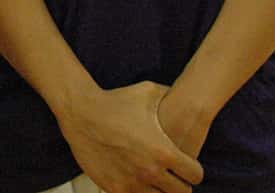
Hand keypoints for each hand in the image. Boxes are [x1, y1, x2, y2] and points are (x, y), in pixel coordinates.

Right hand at [57, 81, 202, 192]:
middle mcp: (151, 171)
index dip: (192, 169)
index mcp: (164, 151)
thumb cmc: (114, 100)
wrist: (80, 111)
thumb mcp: (147, 92)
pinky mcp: (115, 189)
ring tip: (152, 176)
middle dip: (179, 183)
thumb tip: (185, 95)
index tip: (185, 164)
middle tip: (170, 173)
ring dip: (159, 189)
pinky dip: (138, 190)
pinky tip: (133, 176)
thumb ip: (170, 96)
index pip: (195, 175)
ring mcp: (132, 183)